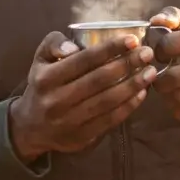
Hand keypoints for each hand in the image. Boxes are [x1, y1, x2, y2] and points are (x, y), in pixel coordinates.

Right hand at [8, 31, 157, 161]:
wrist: (30, 128)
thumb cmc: (42, 85)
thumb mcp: (40, 60)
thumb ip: (54, 43)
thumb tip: (73, 47)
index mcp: (47, 78)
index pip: (83, 60)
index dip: (109, 49)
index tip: (132, 40)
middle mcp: (56, 101)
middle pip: (99, 80)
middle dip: (127, 64)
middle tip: (148, 53)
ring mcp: (69, 122)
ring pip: (107, 101)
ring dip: (132, 85)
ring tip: (150, 72)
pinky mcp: (81, 138)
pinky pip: (109, 120)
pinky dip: (128, 106)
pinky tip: (141, 93)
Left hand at [149, 8, 179, 122]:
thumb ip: (175, 18)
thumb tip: (155, 20)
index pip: (171, 44)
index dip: (159, 50)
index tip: (161, 55)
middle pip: (174, 77)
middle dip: (159, 80)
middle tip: (158, 78)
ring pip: (179, 98)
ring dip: (167, 96)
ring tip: (168, 89)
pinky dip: (178, 109)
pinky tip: (179, 100)